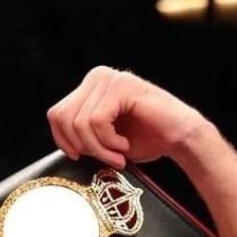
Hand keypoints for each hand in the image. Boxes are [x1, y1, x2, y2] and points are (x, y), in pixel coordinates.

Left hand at [47, 66, 208, 168]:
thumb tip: (57, 142)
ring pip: (80, 122)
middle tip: (106, 159)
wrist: (180, 138)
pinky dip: (108, 141)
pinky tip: (124, 145)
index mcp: (88, 88)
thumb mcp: (100, 139)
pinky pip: (97, 120)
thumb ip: (78, 133)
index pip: (55, 115)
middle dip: (82, 146)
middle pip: (63, 118)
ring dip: (99, 148)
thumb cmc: (143, 140)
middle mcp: (96, 77)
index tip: (81, 157)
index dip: (63, 141)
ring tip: (118, 155)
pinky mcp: (122, 85)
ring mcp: (110, 78)